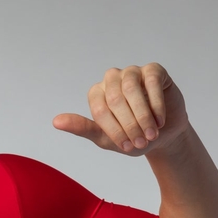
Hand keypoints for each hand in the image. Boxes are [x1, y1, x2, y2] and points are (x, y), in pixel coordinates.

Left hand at [52, 63, 189, 156]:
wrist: (161, 135)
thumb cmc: (131, 136)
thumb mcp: (104, 138)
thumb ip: (82, 128)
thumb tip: (55, 121)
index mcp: (96, 95)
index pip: (99, 111)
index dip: (114, 130)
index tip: (126, 147)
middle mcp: (111, 79)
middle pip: (115, 100)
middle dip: (129, 125)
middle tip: (141, 142)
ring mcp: (132, 72)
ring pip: (132, 89)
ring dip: (143, 116)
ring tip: (152, 134)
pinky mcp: (153, 70)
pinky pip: (152, 83)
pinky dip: (156, 105)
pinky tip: (160, 120)